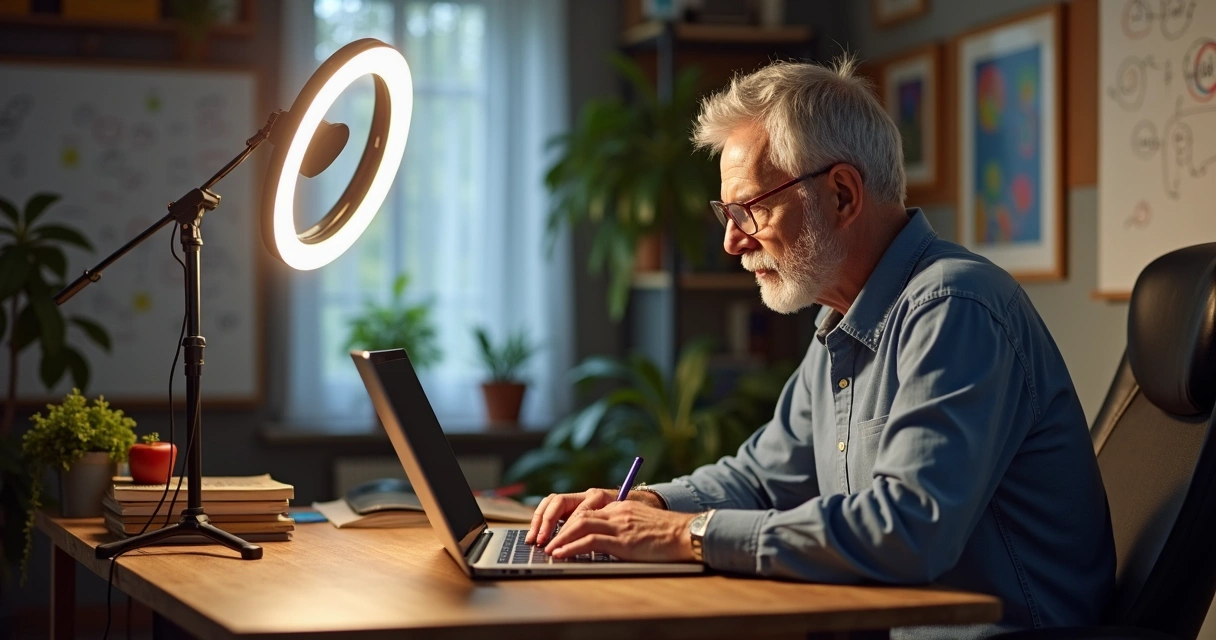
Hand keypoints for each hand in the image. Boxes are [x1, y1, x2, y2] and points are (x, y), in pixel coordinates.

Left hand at [525, 488, 666, 545]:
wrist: (686, 534)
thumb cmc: (667, 533)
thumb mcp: (641, 522)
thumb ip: (623, 523)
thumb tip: (605, 537)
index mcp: (620, 506)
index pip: (586, 511)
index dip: (567, 523)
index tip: (556, 534)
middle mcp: (616, 512)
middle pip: (578, 515)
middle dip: (557, 528)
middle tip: (545, 542)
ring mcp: (619, 525)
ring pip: (579, 525)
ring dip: (560, 539)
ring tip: (549, 550)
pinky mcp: (623, 541)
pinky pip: (590, 541)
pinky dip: (571, 547)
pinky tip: (561, 554)